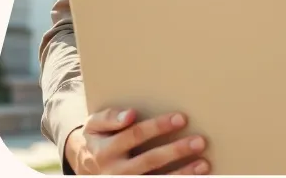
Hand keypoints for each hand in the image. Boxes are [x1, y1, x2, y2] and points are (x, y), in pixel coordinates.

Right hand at [64, 108, 209, 174]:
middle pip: (149, 160)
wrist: (82, 165)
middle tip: (199, 141)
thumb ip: (110, 117)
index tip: (182, 118)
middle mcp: (114, 172)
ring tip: (203, 164)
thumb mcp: (95, 124)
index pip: (135, 135)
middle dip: (176, 151)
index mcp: (105, 150)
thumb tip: (130, 114)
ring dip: (181, 174)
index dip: (158, 126)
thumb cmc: (96, 138)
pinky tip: (193, 177)